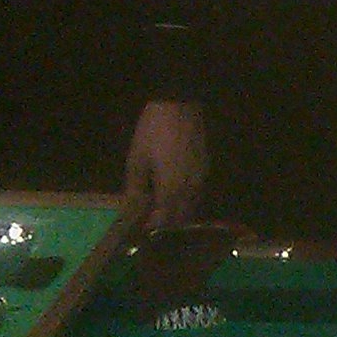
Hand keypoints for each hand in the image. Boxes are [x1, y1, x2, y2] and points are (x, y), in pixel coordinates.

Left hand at [123, 100, 207, 227]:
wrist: (179, 104)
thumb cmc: (153, 132)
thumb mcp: (137, 159)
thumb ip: (135, 187)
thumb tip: (131, 208)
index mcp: (170, 189)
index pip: (164, 220)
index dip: (153, 228)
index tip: (142, 231)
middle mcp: (189, 189)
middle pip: (181, 217)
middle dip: (167, 224)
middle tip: (152, 222)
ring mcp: (200, 178)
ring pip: (191, 205)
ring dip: (179, 212)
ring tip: (163, 209)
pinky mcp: (205, 167)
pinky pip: (196, 192)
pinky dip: (186, 199)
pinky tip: (174, 192)